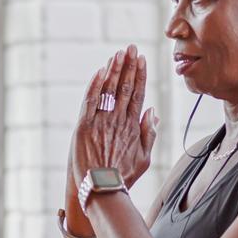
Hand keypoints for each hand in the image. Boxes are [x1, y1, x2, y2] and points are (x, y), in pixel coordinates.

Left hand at [69, 43, 156, 190]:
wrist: (101, 188)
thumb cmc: (123, 176)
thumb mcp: (144, 158)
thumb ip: (149, 133)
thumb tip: (152, 111)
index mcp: (133, 126)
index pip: (138, 94)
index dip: (140, 75)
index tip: (142, 60)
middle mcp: (118, 120)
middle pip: (125, 87)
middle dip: (128, 66)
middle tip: (131, 48)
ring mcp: (101, 122)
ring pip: (109, 90)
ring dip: (113, 70)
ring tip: (118, 53)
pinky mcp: (84, 126)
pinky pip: (90, 100)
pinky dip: (95, 85)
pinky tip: (100, 71)